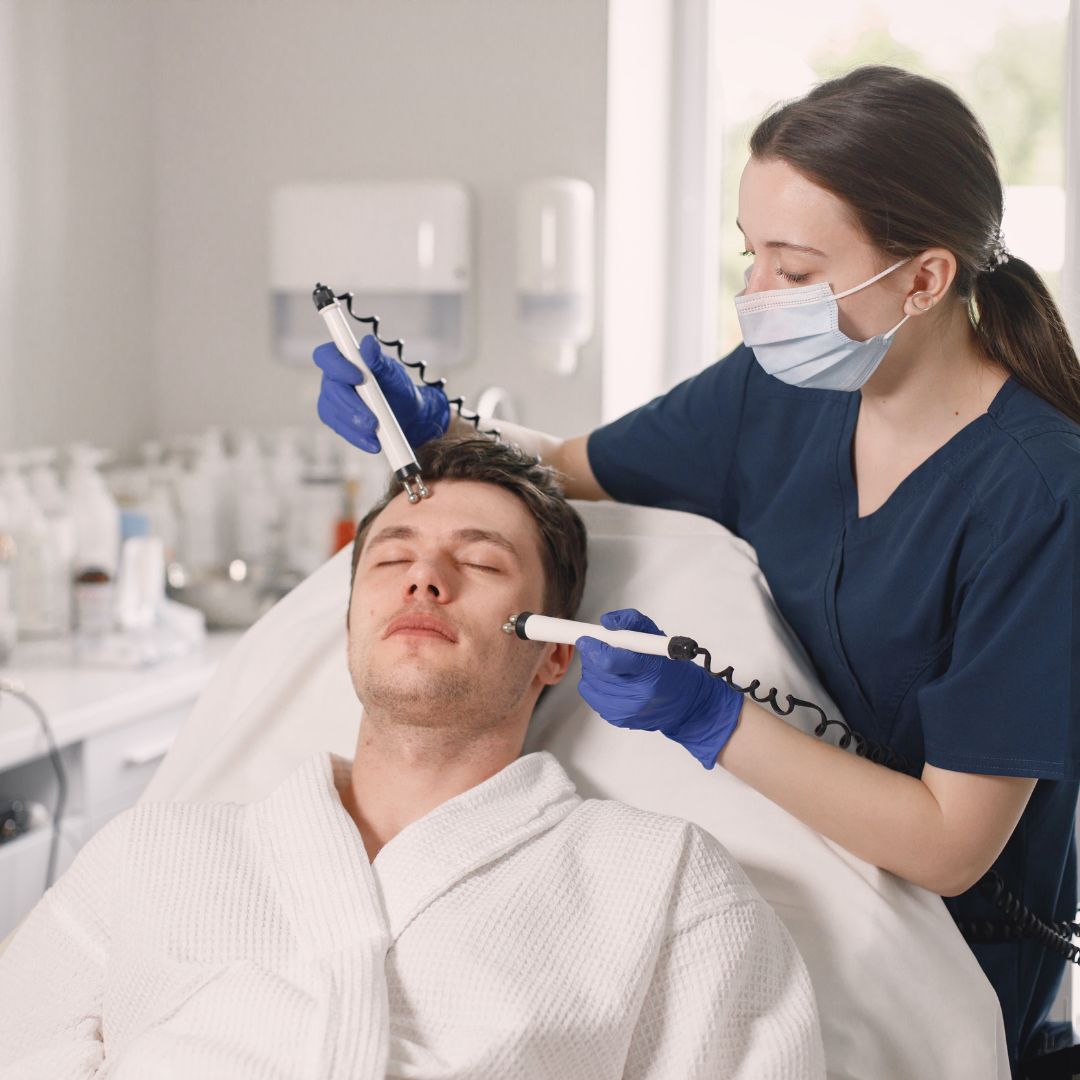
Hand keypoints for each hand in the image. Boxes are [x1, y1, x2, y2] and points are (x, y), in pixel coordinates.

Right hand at [314, 335, 449, 454]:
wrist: (407, 414)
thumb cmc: (398, 387)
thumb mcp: (394, 373)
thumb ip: (379, 360)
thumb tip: (369, 343)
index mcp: (343, 358)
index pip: (326, 356)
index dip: (338, 367)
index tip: (360, 378)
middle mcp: (332, 377)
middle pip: (330, 389)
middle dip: (352, 406)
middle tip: (372, 420)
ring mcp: (330, 399)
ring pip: (332, 411)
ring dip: (354, 424)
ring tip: (376, 431)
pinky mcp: (335, 419)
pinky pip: (339, 428)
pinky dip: (357, 437)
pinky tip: (373, 443)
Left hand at [575, 609, 743, 768]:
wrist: (684, 703)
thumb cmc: (669, 667)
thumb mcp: (656, 637)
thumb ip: (632, 621)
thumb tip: (607, 621)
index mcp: (649, 670)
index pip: (610, 661)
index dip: (594, 647)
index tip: (587, 639)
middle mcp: (638, 694)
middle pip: (596, 671)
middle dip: (593, 655)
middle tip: (603, 649)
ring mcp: (627, 710)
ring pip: (590, 682)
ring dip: (594, 670)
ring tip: (612, 667)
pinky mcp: (618, 719)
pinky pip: (591, 695)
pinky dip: (595, 685)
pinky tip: (612, 681)